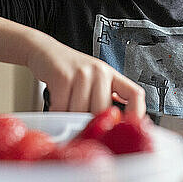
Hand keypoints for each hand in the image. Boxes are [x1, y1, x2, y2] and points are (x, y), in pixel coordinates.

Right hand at [26, 39, 145, 116]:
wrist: (45, 52)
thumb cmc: (70, 71)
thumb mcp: (94, 81)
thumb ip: (105, 100)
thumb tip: (113, 126)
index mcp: (112, 75)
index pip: (135, 94)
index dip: (137, 113)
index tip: (129, 129)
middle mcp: (100, 72)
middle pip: (103, 111)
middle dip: (90, 123)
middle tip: (81, 127)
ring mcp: (82, 73)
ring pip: (81, 112)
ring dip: (70, 120)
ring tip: (66, 113)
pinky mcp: (63, 76)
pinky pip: (63, 108)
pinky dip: (57, 113)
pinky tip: (56, 108)